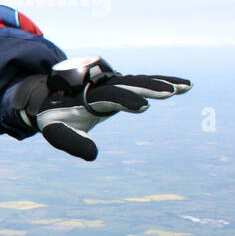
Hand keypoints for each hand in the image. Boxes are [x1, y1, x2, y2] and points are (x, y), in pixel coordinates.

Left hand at [11, 56, 191, 160]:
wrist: (49, 95)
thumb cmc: (53, 115)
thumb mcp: (54, 130)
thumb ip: (70, 142)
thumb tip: (92, 155)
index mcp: (86, 94)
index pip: (108, 95)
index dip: (125, 99)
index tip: (143, 107)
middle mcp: (102, 84)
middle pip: (128, 83)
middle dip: (148, 87)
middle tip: (170, 92)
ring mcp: (113, 82)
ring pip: (139, 79)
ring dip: (161, 82)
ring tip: (185, 87)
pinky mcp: (121, 85)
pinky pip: (144, 81)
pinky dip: (162, 82)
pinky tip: (185, 86)